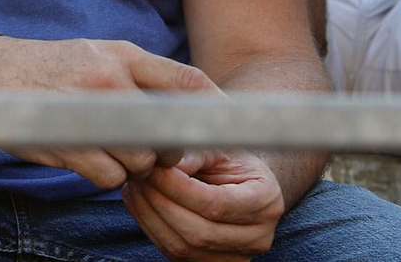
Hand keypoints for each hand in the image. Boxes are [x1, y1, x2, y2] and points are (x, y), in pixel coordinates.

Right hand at [0, 37, 218, 188]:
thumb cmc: (48, 66)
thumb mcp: (95, 54)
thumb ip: (137, 74)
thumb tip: (185, 105)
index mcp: (122, 54)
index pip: (187, 82)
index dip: (213, 109)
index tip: (221, 130)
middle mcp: (109, 79)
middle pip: (168, 133)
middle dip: (163, 151)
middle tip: (147, 150)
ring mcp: (87, 111)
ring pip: (142, 160)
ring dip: (132, 166)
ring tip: (109, 151)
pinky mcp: (67, 142)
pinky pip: (110, 176)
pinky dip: (104, 175)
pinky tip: (87, 157)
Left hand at [122, 149, 283, 260]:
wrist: (244, 186)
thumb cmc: (230, 162)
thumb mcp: (217, 150)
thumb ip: (192, 155)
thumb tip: (158, 163)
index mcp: (265, 202)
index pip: (215, 204)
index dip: (178, 188)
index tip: (152, 169)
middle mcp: (257, 237)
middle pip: (198, 232)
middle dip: (160, 203)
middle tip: (138, 177)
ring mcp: (236, 257)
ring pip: (183, 247)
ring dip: (150, 217)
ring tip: (135, 188)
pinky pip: (175, 253)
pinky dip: (152, 229)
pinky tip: (141, 204)